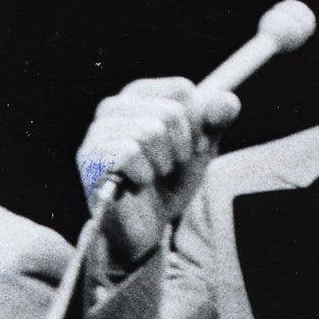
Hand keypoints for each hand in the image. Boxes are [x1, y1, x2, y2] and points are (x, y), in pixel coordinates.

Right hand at [76, 76, 235, 268]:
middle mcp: (114, 106)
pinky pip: (130, 153)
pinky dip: (144, 175)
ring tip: (153, 175)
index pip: (182, 90)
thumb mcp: (202, 149)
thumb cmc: (170, 182)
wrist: (148, 227)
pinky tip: (137, 184)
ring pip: (150, 131)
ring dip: (163, 163)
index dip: (196, 123)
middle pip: (170, 111)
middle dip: (181, 147)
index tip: (189, 146)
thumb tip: (228, 100)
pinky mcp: (90, 157)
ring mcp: (98, 130)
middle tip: (169, 166)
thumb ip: (216, 121)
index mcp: (140, 95)